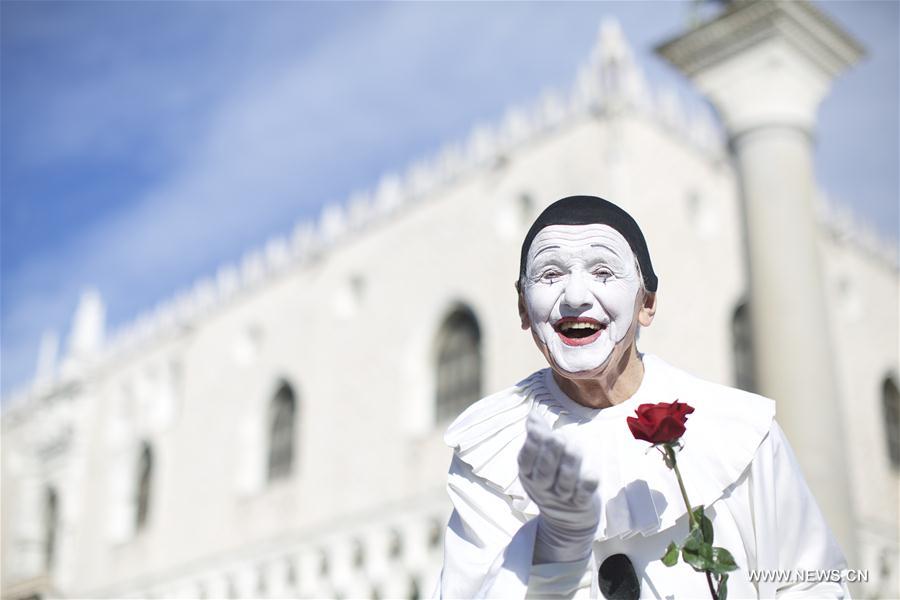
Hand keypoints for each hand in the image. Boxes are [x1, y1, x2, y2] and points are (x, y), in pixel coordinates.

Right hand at [518, 412, 599, 563]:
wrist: (567, 522)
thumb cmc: (552, 481)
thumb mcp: (539, 462)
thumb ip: (538, 437)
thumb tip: (532, 414)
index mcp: (529, 475)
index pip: (525, 461)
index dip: (532, 445)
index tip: (539, 429)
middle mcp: (542, 489)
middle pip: (544, 472)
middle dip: (551, 453)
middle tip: (559, 437)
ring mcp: (562, 499)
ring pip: (565, 482)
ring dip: (570, 463)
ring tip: (576, 446)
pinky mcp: (581, 506)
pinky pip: (584, 495)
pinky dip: (588, 483)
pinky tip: (592, 472)